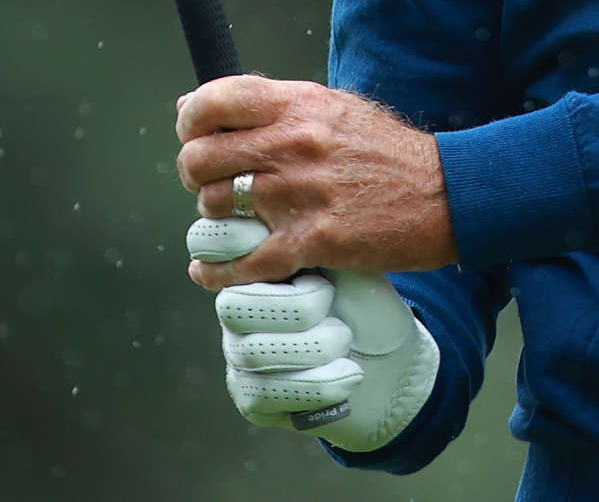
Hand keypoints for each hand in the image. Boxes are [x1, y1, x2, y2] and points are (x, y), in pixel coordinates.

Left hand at [174, 75, 456, 284]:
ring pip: (213, 207)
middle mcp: (292, 145)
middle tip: (208, 181)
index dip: (190, 119)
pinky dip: (216, 272)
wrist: (443, 194)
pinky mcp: (311, 242)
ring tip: (227, 219)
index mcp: (298, 105)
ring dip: (212, 217)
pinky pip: (240, 263)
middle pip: (200, 158)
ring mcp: (299, 195)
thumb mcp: (332, 107)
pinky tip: (210, 271)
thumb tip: (195, 106)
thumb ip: (270, 106)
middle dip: (194, 172)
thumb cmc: (386, 150)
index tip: (191, 133)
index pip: (215, 100)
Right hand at [187, 215, 439, 450]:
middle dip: (291, 304)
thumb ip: (302, 224)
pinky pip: (267, 394)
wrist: (391, 354)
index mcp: (247, 255)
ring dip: (314, 345)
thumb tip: (276, 202)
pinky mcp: (252, 397)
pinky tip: (348, 373)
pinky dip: (317, 384)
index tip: (294, 253)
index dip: (238, 241)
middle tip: (328, 296)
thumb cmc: (364, 290)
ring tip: (346, 336)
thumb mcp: (342, 246)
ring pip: (252, 351)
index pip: (207, 241)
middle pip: (231, 304)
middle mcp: (233, 302)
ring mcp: (238, 351)